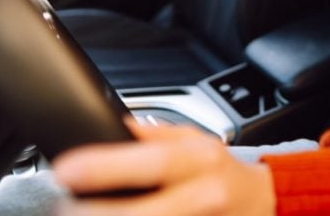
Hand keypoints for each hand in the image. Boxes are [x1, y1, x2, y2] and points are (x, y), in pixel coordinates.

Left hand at [53, 123, 276, 215]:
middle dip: (99, 212)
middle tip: (64, 208)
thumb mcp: (195, 140)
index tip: (67, 169)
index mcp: (201, 159)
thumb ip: (153, 134)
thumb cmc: (223, 172)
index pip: (152, 161)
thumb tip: (110, 123)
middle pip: (145, 211)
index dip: (106, 167)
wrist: (264, 204)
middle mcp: (205, 195)